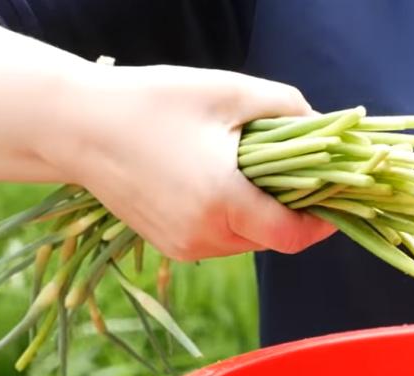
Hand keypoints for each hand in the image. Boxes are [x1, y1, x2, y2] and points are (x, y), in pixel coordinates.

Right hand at [50, 64, 334, 260]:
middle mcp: (204, 235)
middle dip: (295, 212)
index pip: (293, 236)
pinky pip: (221, 238)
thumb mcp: (230, 92)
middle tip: (306, 176)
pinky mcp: (170, 246)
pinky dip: (235, 218)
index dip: (323, 222)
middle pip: (273, 239)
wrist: (75, 125)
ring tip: (262, 173)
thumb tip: (327, 127)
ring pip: (247, 241)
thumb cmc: (153, 102)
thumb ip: (288, 108)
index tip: (338, 198)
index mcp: (222, 202)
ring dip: (264, 214)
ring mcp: (184, 245)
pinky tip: (228, 182)